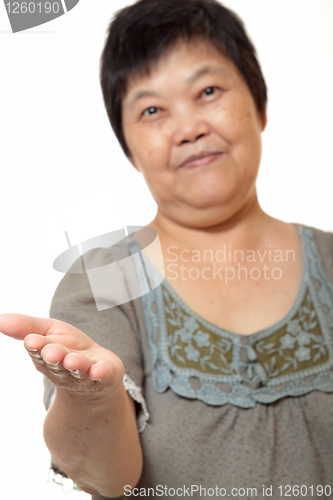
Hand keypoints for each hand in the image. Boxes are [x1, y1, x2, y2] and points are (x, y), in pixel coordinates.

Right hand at [0, 313, 124, 396]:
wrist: (96, 372)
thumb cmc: (68, 348)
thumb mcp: (47, 332)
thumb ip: (25, 327)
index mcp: (47, 357)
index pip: (40, 352)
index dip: (37, 346)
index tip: (32, 341)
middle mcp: (64, 368)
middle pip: (58, 363)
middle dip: (55, 357)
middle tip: (51, 352)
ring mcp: (85, 374)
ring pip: (79, 371)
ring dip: (76, 366)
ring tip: (73, 361)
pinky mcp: (105, 375)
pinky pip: (103, 375)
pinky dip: (101, 373)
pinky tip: (98, 370)